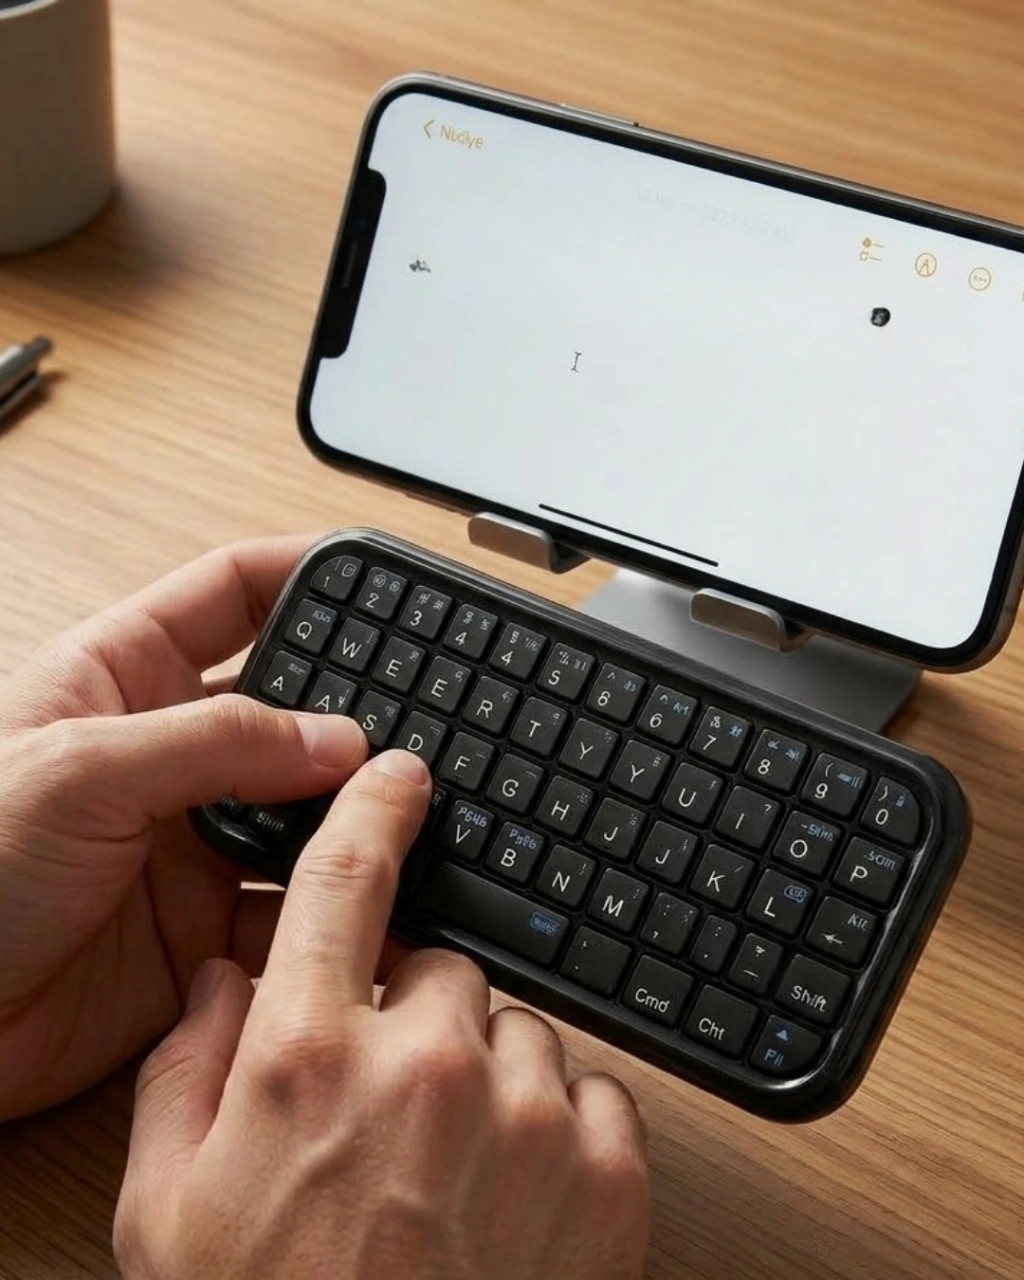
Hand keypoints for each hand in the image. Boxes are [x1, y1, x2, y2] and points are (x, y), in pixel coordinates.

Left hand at [0, 537, 368, 1119]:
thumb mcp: (79, 771)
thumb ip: (217, 742)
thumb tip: (339, 737)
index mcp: (121, 677)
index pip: (231, 593)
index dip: (305, 574)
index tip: (381, 577)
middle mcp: (167, 752)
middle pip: (288, 706)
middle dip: (355, 706)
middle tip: (424, 713)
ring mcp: (190, 839)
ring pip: (306, 809)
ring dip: (358, 811)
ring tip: (415, 808)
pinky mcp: (204, 926)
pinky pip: (297, 905)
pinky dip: (343, 905)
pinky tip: (381, 896)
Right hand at [114, 750, 648, 1279]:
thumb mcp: (170, 1211)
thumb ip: (187, 1069)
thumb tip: (224, 981)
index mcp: (307, 1057)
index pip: (344, 882)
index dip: (373, 812)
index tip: (400, 776)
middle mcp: (423, 1063)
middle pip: (442, 966)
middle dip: (416, 1015)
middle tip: (390, 1108)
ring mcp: (527, 1114)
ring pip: (518, 1031)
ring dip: (488, 1080)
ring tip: (449, 1177)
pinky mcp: (608, 1172)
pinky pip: (595, 1094)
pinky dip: (561, 1131)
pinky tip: (513, 1202)